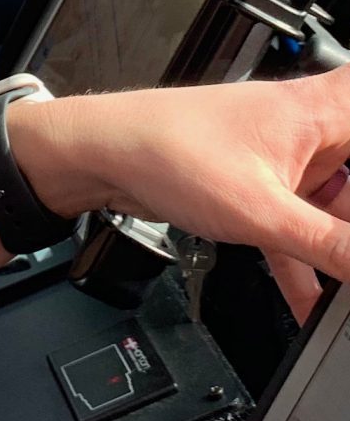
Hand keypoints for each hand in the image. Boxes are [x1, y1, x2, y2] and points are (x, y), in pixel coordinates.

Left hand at [14, 72, 349, 321]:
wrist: (95, 156)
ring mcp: (282, 162)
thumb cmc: (164, 150)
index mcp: (316, 113)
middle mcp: (304, 132)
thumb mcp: (265, 212)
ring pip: (339, 209)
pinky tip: (315, 307)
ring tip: (339, 288)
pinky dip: (310, 269)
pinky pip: (303, 234)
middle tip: (345, 252)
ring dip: (343, 248)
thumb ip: (335, 247)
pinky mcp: (256, 190)